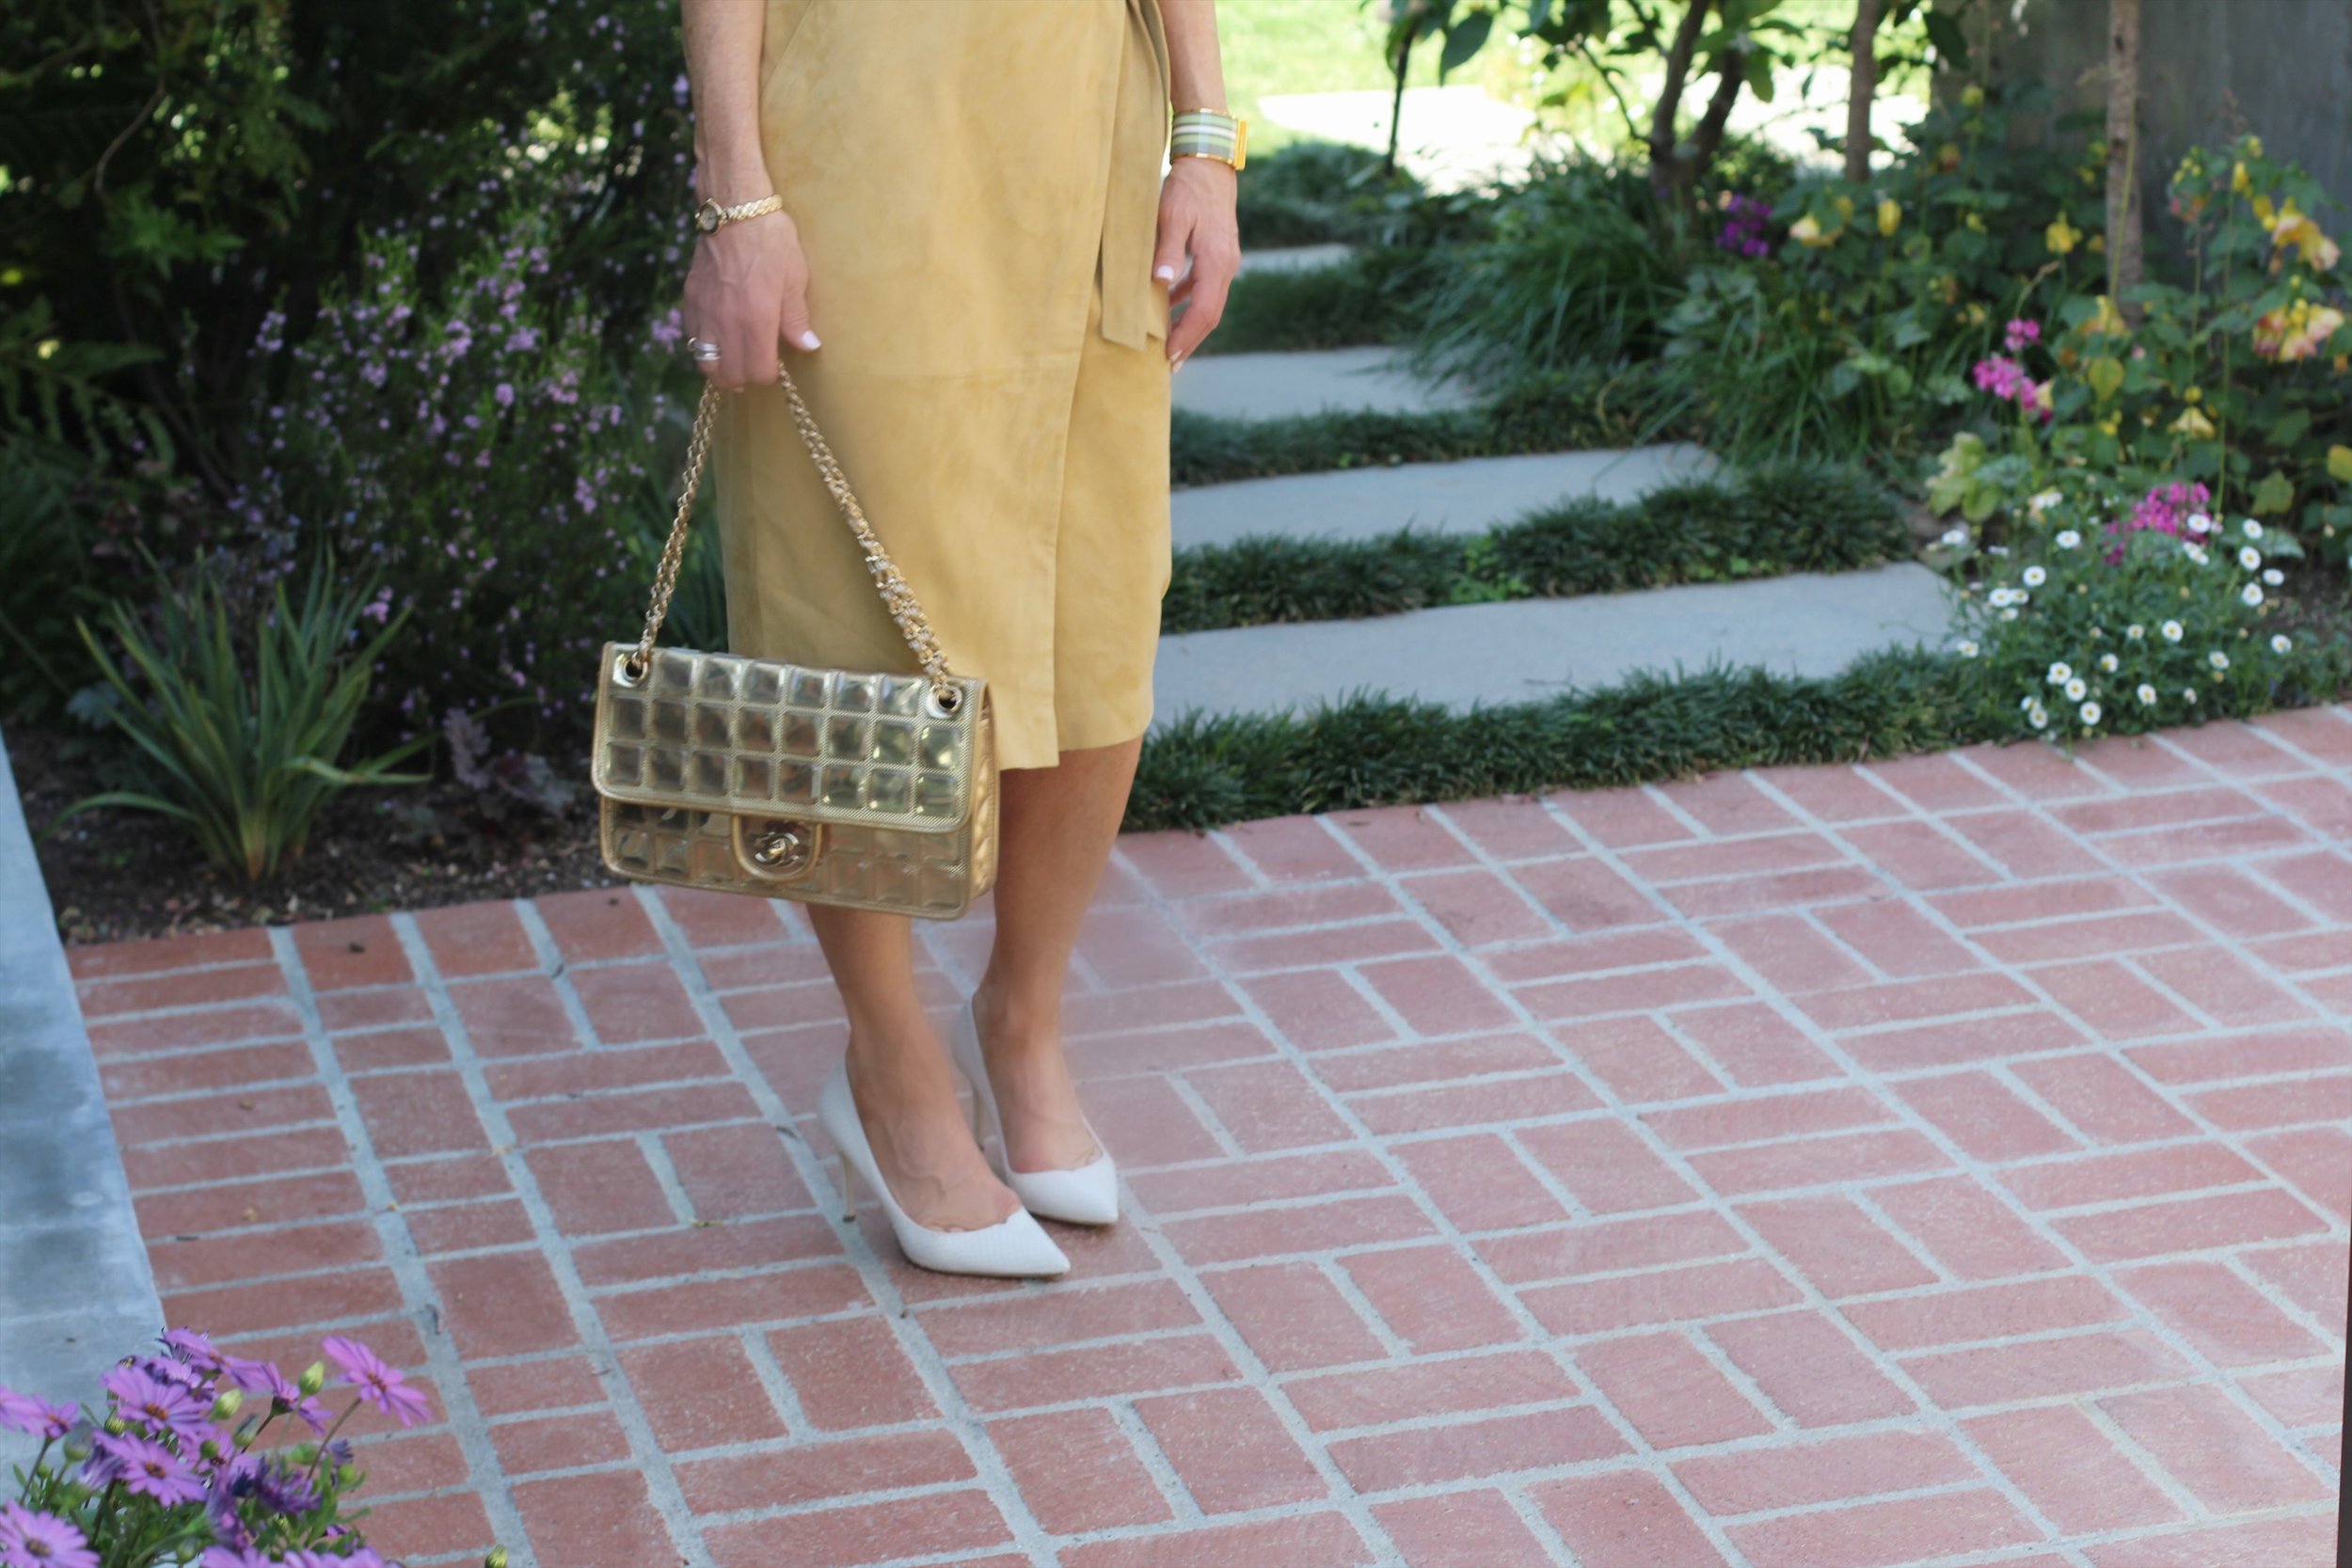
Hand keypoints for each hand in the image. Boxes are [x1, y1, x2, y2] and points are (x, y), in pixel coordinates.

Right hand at [681, 207, 817, 388]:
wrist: (734, 209)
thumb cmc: (772, 241)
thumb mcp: (795, 278)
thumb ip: (797, 318)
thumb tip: (808, 346)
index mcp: (756, 320)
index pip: (758, 373)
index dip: (770, 374)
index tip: (776, 363)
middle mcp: (726, 322)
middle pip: (729, 375)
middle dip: (744, 377)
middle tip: (755, 365)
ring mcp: (704, 311)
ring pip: (704, 362)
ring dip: (720, 367)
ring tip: (734, 359)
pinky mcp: (690, 299)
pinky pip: (692, 337)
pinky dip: (704, 345)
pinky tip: (719, 335)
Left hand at [1151, 157, 1238, 368]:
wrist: (1209, 164)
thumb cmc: (1187, 188)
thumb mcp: (1171, 217)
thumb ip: (1167, 251)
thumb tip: (1161, 285)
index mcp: (1216, 261)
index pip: (1205, 310)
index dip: (1187, 336)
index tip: (1169, 356)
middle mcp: (1226, 266)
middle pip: (1211, 314)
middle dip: (1190, 340)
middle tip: (1170, 364)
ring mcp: (1225, 261)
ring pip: (1209, 303)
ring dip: (1190, 325)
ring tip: (1170, 345)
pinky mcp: (1218, 254)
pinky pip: (1205, 288)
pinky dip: (1189, 302)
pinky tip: (1171, 308)